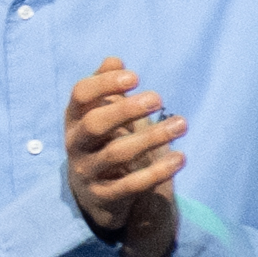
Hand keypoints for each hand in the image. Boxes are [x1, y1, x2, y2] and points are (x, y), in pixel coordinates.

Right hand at [64, 55, 190, 256]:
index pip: (80, 96)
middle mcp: (75, 144)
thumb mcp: (103, 115)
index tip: (135, 77)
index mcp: (75, 119)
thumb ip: (107, 88)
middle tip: (158, 98)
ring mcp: (86, 171)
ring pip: (116, 154)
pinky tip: (181, 158)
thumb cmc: (105, 143)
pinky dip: (157, 172)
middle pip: (94, 123)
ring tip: (182, 124)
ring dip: (152, 137)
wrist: (96, 195)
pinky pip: (130, 185)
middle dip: (126, 109)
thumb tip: (114, 60)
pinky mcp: (102, 196)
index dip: (104, 84)